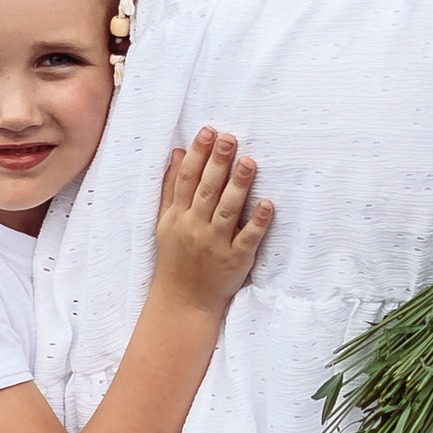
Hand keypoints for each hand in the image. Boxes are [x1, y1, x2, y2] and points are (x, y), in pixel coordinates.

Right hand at [152, 127, 273, 312]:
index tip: (208, 132)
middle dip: (217, 163)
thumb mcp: (165, 222)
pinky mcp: (235, 259)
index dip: (197, 155)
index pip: (187, 180)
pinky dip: (257, 222)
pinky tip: (267, 204)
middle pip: (207, 190)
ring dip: (238, 186)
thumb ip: (171, 188)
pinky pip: (247, 238)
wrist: (184, 301)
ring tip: (249, 162)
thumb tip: (179, 153)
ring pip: (227, 211)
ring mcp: (215, 244)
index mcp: (178, 216)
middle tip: (229, 138)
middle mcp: (195, 227)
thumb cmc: (176, 257)